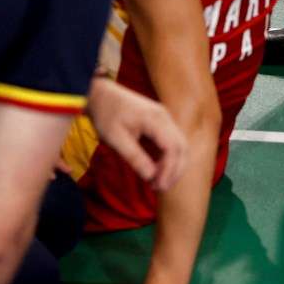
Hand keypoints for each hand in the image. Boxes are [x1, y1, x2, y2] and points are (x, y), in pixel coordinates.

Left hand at [86, 78, 189, 192]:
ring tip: (158, 183)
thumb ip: (134, 157)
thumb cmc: (106, 115)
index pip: (172, 147)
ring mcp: (164, 119)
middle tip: (160, 188)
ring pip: (180, 145)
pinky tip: (156, 171)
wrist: (101, 95)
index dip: (169, 169)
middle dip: (175, 170)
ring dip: (173, 166)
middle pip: (182, 147)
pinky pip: (171, 143)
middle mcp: (165, 117)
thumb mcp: (115, 138)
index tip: (158, 185)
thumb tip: (150, 177)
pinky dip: (168, 159)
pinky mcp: (161, 123)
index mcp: (155, 119)